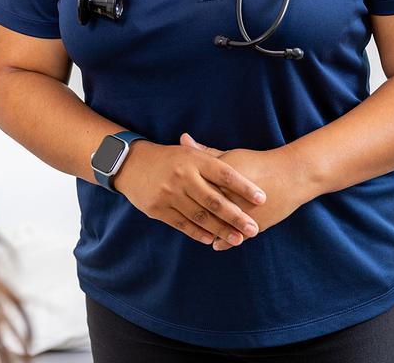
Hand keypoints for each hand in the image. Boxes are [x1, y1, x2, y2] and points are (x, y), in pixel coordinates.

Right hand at [112, 140, 266, 248]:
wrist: (131, 164)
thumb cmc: (168, 159)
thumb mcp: (188, 153)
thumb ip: (212, 160)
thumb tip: (243, 171)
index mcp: (193, 160)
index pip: (225, 174)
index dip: (244, 187)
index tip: (262, 198)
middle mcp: (182, 176)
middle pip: (215, 200)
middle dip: (236, 217)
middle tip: (253, 229)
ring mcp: (169, 193)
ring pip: (200, 216)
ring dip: (221, 230)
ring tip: (238, 239)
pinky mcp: (158, 209)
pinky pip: (183, 224)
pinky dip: (199, 233)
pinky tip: (212, 239)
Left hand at [179, 133, 316, 250]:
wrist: (291, 175)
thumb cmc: (258, 163)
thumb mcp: (231, 155)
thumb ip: (204, 152)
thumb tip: (183, 138)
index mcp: (219, 178)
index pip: (192, 188)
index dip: (178, 194)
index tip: (166, 194)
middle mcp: (229, 197)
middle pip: (202, 211)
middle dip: (188, 214)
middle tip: (175, 215)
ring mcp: (241, 214)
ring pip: (217, 228)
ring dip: (206, 232)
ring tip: (197, 233)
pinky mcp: (254, 227)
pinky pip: (234, 238)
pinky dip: (224, 242)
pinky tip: (216, 243)